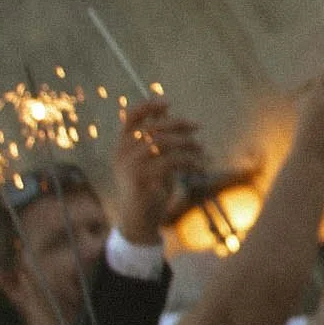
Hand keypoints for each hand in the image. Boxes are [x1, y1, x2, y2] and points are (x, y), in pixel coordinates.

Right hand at [109, 96, 204, 247]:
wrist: (139, 220)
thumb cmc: (149, 188)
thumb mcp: (152, 159)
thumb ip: (156, 137)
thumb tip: (164, 109)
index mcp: (122, 146)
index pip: (130, 117)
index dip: (148, 106)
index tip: (168, 103)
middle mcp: (122, 153)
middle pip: (153, 127)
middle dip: (177, 124)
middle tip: (197, 127)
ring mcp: (130, 166)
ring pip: (163, 143)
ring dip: (186, 143)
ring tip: (201, 149)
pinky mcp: (141, 180)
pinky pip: (171, 162)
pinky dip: (189, 161)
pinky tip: (199, 166)